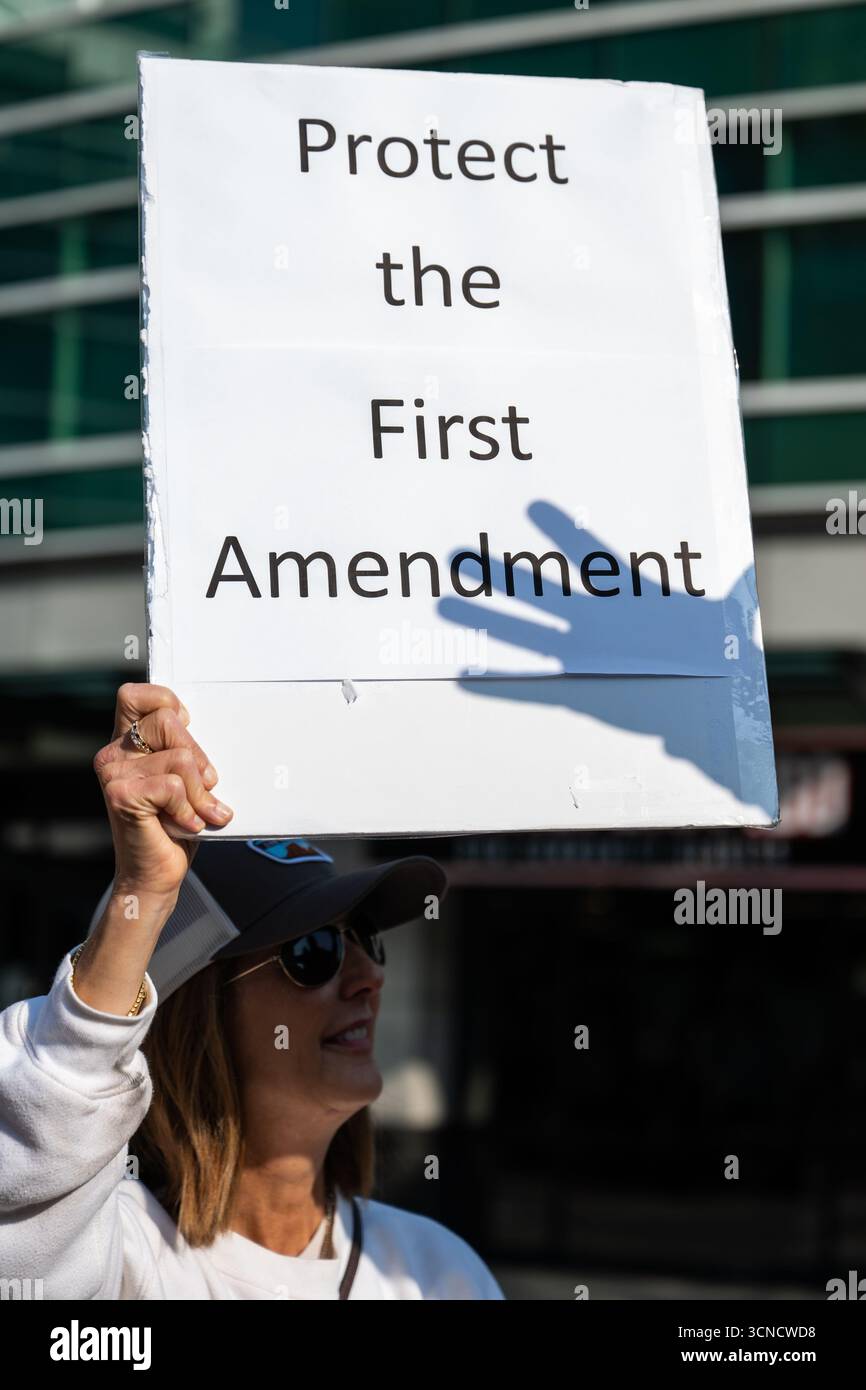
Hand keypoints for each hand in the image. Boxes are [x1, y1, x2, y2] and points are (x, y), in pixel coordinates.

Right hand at [93, 683, 232, 899]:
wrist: (156, 875)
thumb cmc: (176, 825)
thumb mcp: (186, 779)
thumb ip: (185, 750)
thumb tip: (199, 726)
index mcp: (126, 742)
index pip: (136, 695)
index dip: (166, 703)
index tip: (186, 729)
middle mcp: (114, 753)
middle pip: (169, 721)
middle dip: (199, 758)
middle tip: (204, 788)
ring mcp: (113, 773)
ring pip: (181, 758)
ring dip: (199, 794)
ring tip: (195, 814)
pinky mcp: (121, 794)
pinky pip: (174, 786)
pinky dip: (189, 809)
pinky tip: (185, 825)